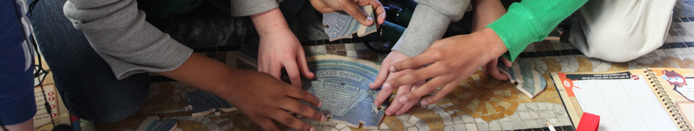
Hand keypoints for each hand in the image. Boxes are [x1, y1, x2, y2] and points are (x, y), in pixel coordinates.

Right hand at [220, 69, 325, 130]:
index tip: (319, 104)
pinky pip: (273, 129)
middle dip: (313, 114)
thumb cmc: (251, 77)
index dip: (312, 100)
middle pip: (300, 108)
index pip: (302, 94)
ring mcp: (269, 110)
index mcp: (281, 87)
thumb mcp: (270, 76)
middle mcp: (278, 99)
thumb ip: (281, 85)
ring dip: (302, 126)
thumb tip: (292, 91)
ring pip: (290, 120)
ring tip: (311, 129)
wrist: (233, 83)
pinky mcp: (260, 118)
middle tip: (322, 118)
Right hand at [252, 8, 313, 86]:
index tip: (300, 91)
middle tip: (289, 94)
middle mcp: (275, 60)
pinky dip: (266, 82)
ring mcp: (265, 61)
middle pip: (278, 81)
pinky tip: (270, 85)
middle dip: (284, 89)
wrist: (271, 29)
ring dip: (274, 87)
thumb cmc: (287, 39)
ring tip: (279, 92)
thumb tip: (311, 77)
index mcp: (287, 57)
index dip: (298, 86)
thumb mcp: (299, 50)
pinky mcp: (259, 62)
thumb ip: (304, 65)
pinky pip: (261, 76)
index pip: (294, 76)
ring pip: (268, 80)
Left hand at [309, 0, 385, 25]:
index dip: (380, 14)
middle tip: (369, 30)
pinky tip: (350, 32)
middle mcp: (358, 4)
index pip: (376, 5)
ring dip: (360, 27)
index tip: (379, 23)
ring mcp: (351, 10)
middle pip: (369, 15)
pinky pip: (350, 23)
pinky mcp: (343, 15)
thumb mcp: (346, 2)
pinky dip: (351, 28)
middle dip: (370, 23)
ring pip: (359, 20)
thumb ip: (357, 13)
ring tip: (360, 33)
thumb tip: (369, 22)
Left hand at [369, 51, 423, 115]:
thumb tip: (372, 86)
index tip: (377, 104)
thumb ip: (380, 76)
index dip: (381, 98)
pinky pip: (420, 95)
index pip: (387, 89)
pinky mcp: (424, 81)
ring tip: (398, 113)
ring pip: (412, 98)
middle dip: (394, 106)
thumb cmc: (399, 54)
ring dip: (404, 107)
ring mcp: (418, 81)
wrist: (415, 46)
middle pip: (401, 96)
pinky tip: (409, 106)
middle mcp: (408, 78)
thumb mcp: (387, 62)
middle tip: (387, 113)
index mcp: (397, 73)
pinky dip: (415, 102)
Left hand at [384, 28, 507, 104]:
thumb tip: (415, 61)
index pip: (415, 61)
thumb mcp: (441, 42)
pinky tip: (422, 102)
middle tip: (388, 86)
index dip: (402, 66)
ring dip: (413, 94)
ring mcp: (449, 76)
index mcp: (437, 53)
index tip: (391, 69)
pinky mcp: (455, 83)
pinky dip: (432, 99)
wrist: (480, 48)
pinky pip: (441, 93)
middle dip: (401, 82)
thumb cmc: (460, 43)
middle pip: (417, 76)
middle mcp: (442, 66)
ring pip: (427, 88)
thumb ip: (428, 53)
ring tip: (401, 99)